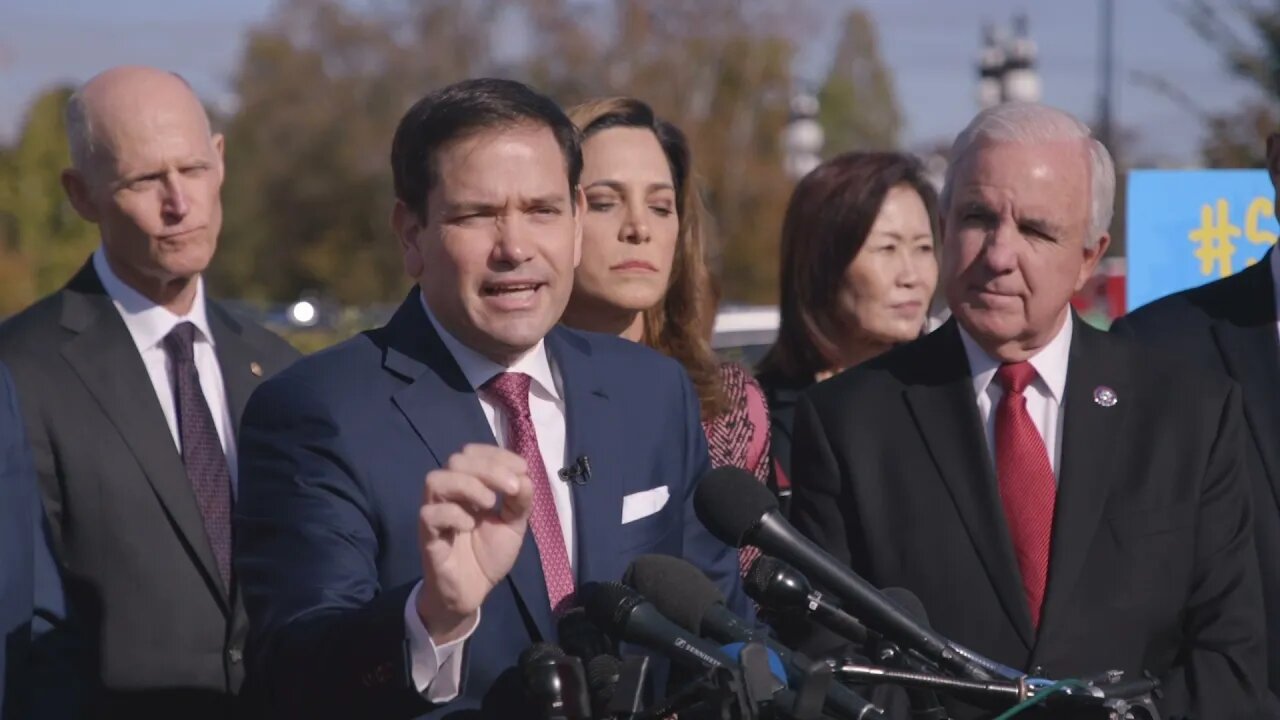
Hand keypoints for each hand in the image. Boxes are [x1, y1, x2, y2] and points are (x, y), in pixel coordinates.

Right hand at [416, 444, 532, 643]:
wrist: (473, 592)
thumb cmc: (489, 554)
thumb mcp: (514, 525)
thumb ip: (521, 502)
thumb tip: (526, 477)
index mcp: (469, 486)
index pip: (473, 453)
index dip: (497, 454)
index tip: (522, 468)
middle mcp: (449, 494)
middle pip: (456, 460)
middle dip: (488, 468)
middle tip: (511, 488)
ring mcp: (436, 513)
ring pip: (436, 480)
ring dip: (468, 485)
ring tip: (489, 504)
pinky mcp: (428, 536)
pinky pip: (429, 514)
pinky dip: (453, 514)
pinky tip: (470, 526)